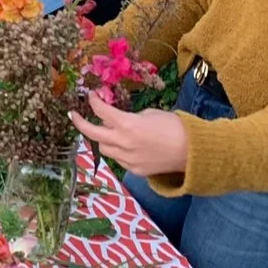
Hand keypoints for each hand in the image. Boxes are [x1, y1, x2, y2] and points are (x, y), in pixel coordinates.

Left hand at [69, 93, 188, 175]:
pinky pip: (119, 159)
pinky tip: (126, 145)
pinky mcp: (135, 170)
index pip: (101, 111)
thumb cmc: (174, 126)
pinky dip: (118, 151)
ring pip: (104, 149)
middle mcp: (122, 143)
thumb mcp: (150, 114)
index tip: (91, 96)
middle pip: (92, 134)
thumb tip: (119, 119)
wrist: (192, 152)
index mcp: (126, 125)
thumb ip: (130, 117)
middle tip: (74, 115)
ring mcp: (127, 159)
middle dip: (81, 123)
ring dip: (102, 139)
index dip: (93, 101)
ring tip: (107, 132)